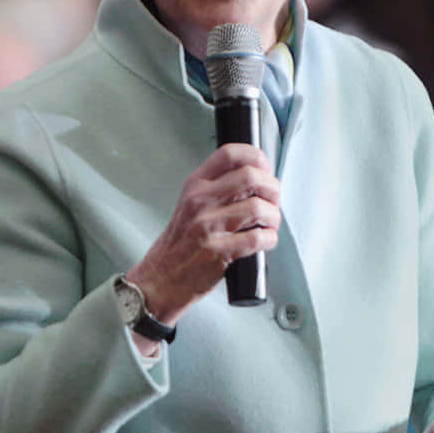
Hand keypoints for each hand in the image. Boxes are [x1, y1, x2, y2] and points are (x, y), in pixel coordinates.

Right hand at [128, 144, 280, 326]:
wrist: (160, 279)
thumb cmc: (179, 245)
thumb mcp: (190, 205)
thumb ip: (217, 189)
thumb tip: (256, 179)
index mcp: (195, 186)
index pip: (230, 154)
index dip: (256, 157)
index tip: (265, 169)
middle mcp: (201, 201)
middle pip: (251, 177)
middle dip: (272, 189)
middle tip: (273, 201)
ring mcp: (208, 226)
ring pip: (258, 208)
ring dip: (273, 217)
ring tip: (269, 224)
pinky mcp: (218, 251)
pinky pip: (258, 238)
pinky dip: (270, 239)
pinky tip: (264, 241)